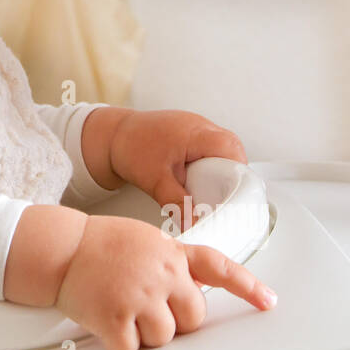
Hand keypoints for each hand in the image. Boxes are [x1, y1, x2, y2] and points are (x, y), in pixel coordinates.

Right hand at [56, 215, 274, 349]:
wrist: (61, 248)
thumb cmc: (98, 243)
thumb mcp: (145, 239)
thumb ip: (171, 261)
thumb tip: (189, 287)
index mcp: (171, 253)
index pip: (219, 268)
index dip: (247, 286)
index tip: (267, 301)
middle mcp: (162, 275)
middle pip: (193, 319)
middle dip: (174, 319)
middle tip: (147, 304)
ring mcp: (140, 297)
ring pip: (164, 338)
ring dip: (144, 332)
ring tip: (122, 305)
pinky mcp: (117, 319)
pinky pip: (132, 349)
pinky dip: (119, 341)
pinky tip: (107, 317)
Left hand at [108, 109, 247, 234]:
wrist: (111, 135)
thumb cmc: (130, 149)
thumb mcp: (155, 181)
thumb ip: (177, 204)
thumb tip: (193, 224)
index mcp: (196, 133)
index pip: (232, 150)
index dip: (239, 172)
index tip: (236, 194)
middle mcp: (199, 125)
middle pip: (232, 148)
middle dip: (232, 172)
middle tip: (224, 194)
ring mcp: (195, 126)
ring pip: (222, 147)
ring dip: (221, 166)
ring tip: (213, 188)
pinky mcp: (189, 132)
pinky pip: (210, 146)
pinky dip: (210, 161)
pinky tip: (201, 177)